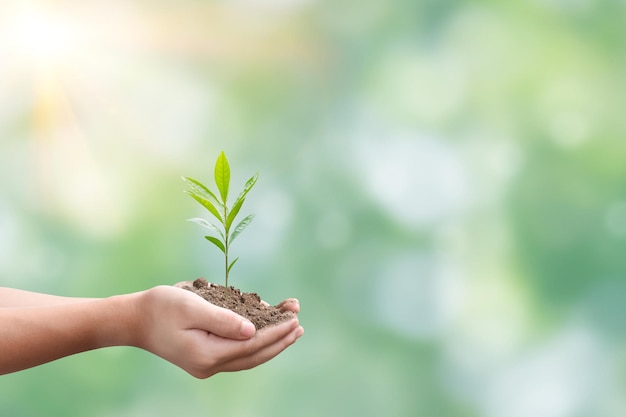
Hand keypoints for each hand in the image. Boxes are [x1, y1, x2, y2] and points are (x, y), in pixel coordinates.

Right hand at [133, 285, 302, 378]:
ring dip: (270, 344)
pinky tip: (263, 334)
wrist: (134, 320)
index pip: (252, 344)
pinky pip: (237, 354)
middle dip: (279, 340)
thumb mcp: (192, 306)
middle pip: (254, 355)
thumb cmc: (161, 307)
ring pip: (247, 357)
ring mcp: (206, 365)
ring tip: (290, 331)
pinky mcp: (204, 358)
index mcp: (208, 353)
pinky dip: (254, 344)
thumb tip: (251, 331)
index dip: (276, 331)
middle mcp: (209, 365)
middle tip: (299, 325)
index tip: (294, 319)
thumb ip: (222, 320)